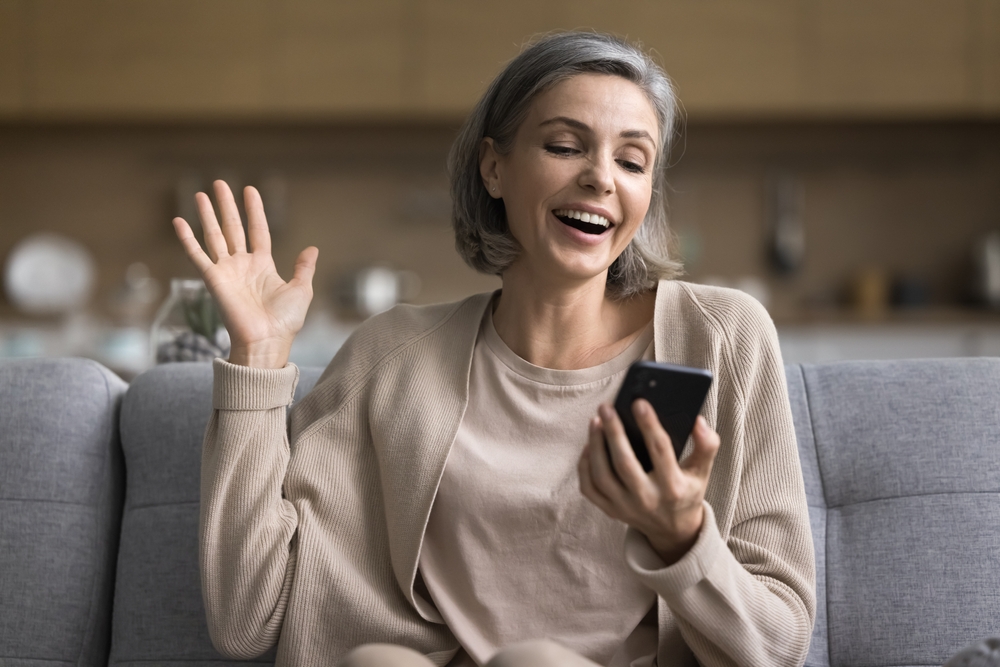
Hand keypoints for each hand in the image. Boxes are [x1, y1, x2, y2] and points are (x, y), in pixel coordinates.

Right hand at [171, 180, 317, 367]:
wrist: (266, 341)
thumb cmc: (285, 322)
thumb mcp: (301, 290)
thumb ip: (304, 268)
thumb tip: (313, 248)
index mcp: (263, 266)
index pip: (258, 230)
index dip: (254, 211)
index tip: (250, 190)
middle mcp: (243, 265)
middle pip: (233, 228)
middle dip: (226, 206)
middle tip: (220, 183)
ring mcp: (226, 271)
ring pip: (214, 236)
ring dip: (207, 215)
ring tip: (201, 193)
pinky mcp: (213, 279)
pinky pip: (197, 255)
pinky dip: (187, 239)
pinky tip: (178, 221)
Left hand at [578, 401, 720, 564]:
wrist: (673, 530)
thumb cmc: (687, 490)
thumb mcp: (703, 471)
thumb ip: (707, 445)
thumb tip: (697, 420)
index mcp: (674, 487)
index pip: (660, 451)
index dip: (650, 425)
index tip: (639, 402)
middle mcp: (648, 499)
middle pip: (624, 463)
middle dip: (613, 432)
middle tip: (606, 407)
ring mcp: (625, 508)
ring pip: (602, 475)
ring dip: (595, 446)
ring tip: (595, 421)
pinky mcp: (610, 511)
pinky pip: (589, 488)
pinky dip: (585, 465)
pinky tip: (588, 445)